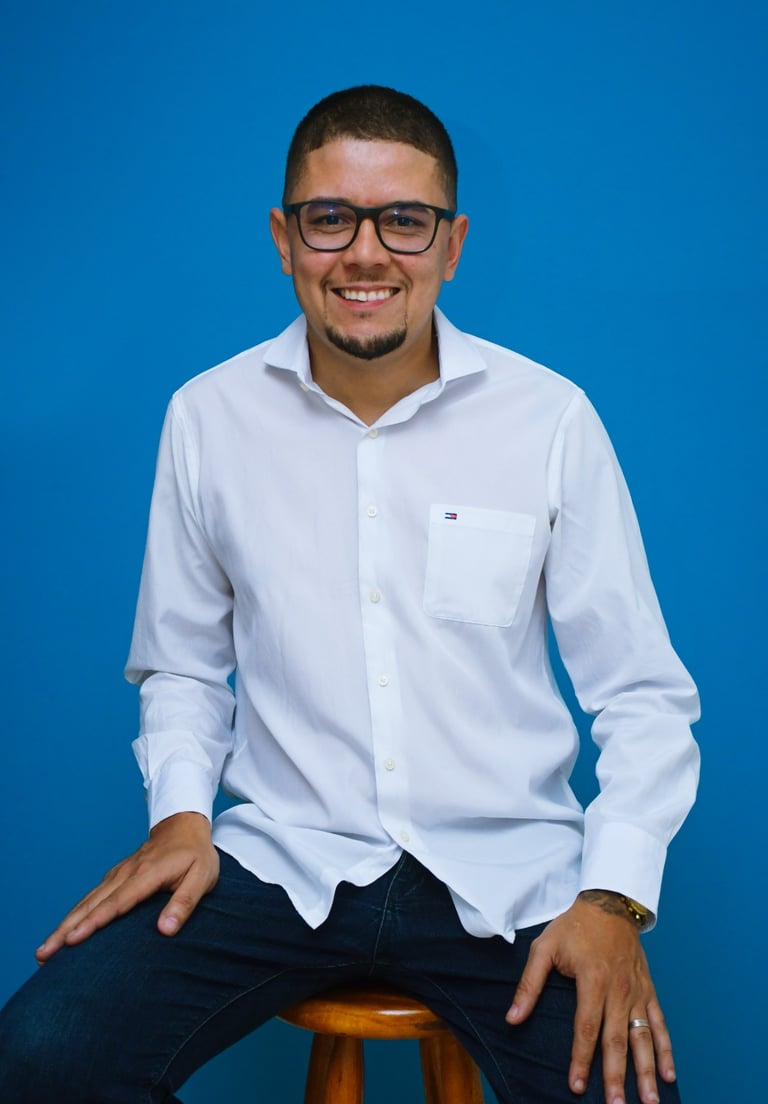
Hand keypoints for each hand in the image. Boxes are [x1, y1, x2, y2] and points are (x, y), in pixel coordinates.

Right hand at [35, 811, 219, 963]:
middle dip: (66, 930)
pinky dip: (74, 915)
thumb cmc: (195, 854)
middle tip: (43, 955)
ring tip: (44, 951)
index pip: (116, 903)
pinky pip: (91, 898)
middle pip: (91, 905)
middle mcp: (125, 874)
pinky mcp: (115, 877)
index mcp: (146, 875)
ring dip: (63, 926)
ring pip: (86, 902)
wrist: (183, 825)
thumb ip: (184, 902)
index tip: (73, 940)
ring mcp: (117, 874)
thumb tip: (165, 930)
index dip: (94, 923)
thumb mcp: (202, 877)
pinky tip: (63, 931)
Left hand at [505, 890, 674, 1103]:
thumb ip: (529, 984)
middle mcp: (619, 989)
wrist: (609, 902)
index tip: (576, 1086)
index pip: (586, 1028)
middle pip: (617, 1040)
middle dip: (617, 1076)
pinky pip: (659, 1023)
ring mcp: (637, 991)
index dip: (581, 1059)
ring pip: (643, 1037)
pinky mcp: (648, 990)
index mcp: (593, 980)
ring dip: (647, 1071)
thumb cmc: (574, 926)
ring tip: (650, 1102)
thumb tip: (512, 1017)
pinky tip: (669, 1075)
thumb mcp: (544, 947)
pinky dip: (666, 1049)